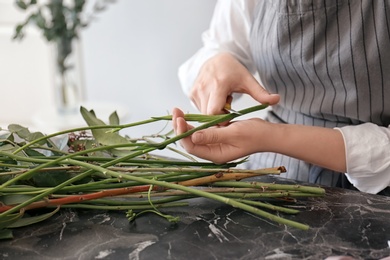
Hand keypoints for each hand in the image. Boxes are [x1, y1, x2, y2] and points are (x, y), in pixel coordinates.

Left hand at [172, 107, 345, 171]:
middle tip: (175, 111)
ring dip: (186, 124)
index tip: (179, 118)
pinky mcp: (217, 138)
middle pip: (190, 141)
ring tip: (178, 111)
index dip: (182, 133)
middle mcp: (212, 152)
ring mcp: (214, 145)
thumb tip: (193, 136)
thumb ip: (213, 135)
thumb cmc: (254, 134)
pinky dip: (195, 123)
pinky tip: (189, 115)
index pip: (192, 146)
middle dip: (180, 127)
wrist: (268, 134)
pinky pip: (201, 131)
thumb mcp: (233, 133)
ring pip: (194, 135)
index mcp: (215, 155)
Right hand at [190, 52, 279, 114]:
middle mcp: (203, 88)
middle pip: (208, 115)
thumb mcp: (248, 81)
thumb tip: (277, 100)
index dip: (222, 119)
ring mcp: (195, 90)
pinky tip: (215, 99)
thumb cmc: (233, 71)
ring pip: (203, 113)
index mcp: (218, 85)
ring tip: (222, 101)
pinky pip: (199, 108)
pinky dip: (207, 108)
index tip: (231, 116)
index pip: (214, 112)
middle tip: (228, 109)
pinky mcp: (190, 93)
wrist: (215, 58)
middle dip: (218, 117)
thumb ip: (261, 93)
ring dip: (213, 112)